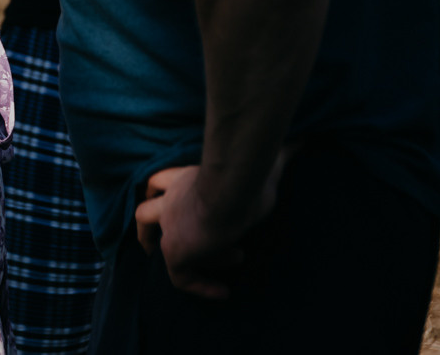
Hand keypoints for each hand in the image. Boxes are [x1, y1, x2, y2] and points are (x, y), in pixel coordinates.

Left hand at [133, 160, 280, 300]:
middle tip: (157, 239)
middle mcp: (172, 197)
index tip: (206, 209)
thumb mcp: (261, 167)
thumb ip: (271, 161)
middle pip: (148, 206)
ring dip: (158, 248)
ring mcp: (169, 222)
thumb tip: (293, 146)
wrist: (232, 188)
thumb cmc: (249, 177)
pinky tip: (222, 292)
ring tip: (185, 269)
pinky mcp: (175, 250)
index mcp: (188, 177)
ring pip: (146, 231)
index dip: (178, 192)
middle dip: (149, 223)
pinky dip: (199, 286)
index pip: (171, 180)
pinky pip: (179, 275)